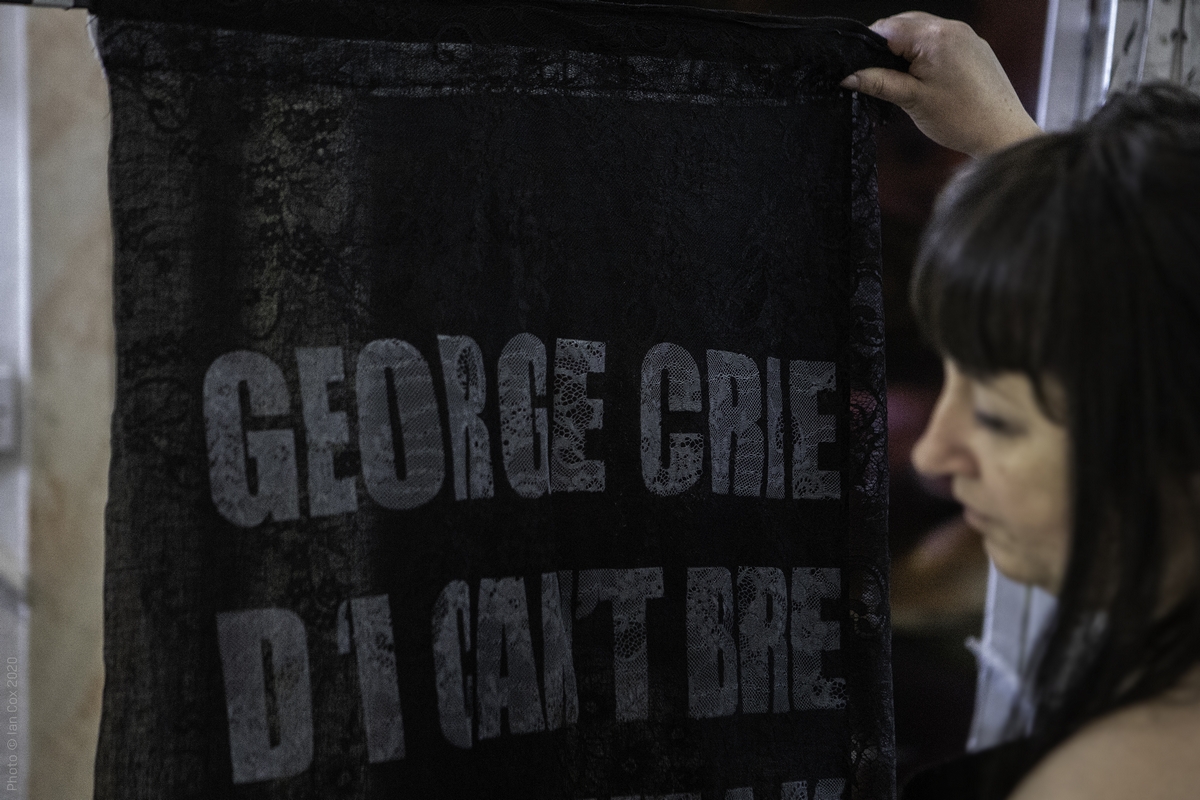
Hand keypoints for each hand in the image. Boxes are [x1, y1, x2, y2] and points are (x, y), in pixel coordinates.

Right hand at [842, 12, 1042, 157]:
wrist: (1002, 132)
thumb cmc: (962, 118)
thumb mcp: (911, 100)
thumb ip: (877, 83)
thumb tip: (848, 76)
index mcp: (935, 37)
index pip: (887, 27)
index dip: (868, 47)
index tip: (861, 69)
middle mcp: (952, 28)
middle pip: (904, 24)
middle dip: (887, 48)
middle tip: (881, 78)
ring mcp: (966, 36)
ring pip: (921, 32)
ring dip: (906, 50)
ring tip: (905, 81)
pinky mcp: (974, 47)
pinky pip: (940, 40)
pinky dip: (925, 53)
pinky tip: (925, 79)